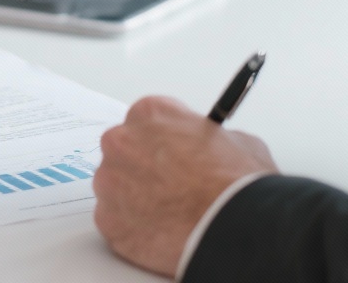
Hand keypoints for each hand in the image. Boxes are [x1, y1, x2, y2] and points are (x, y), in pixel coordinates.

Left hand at [92, 96, 278, 276]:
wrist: (233, 226)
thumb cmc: (238, 183)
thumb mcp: (239, 141)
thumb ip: (210, 137)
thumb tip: (209, 145)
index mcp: (150, 113)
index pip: (146, 120)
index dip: (163, 140)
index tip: (174, 153)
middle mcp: (121, 141)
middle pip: (124, 151)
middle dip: (143, 167)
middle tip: (171, 186)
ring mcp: (109, 181)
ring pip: (115, 187)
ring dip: (134, 197)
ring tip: (168, 213)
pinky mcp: (108, 219)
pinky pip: (115, 220)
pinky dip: (132, 227)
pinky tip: (160, 233)